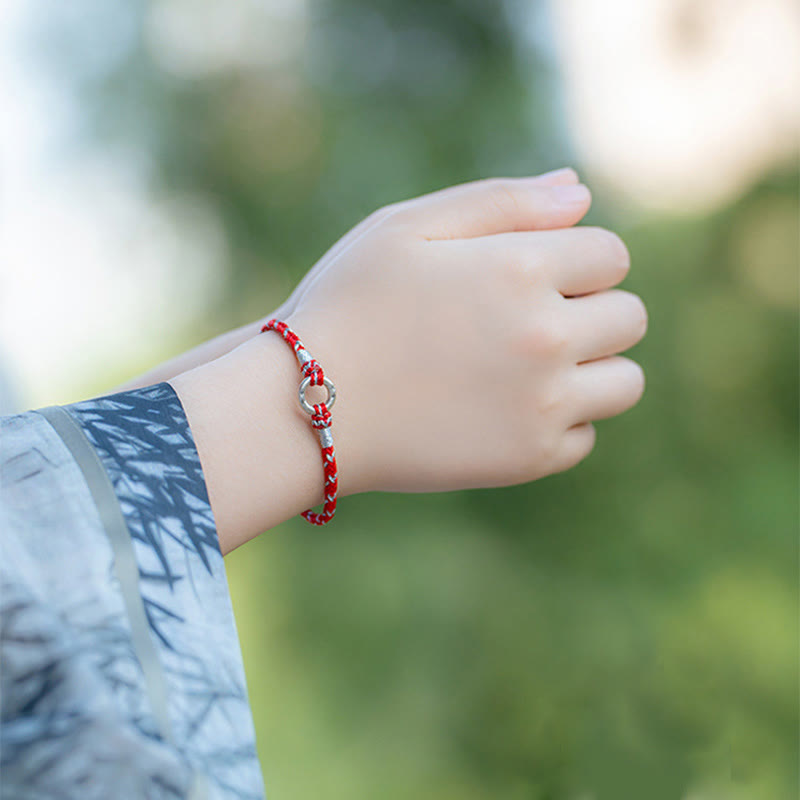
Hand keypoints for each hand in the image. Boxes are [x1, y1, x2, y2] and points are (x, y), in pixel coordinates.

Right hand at [283, 171, 646, 496]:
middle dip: (592, 310)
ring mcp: (543, 404)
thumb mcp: (406, 228)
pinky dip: (559, 421)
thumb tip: (581, 194)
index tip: (532, 275)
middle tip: (529, 321)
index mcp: (521, 267)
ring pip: (625, 380)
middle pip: (630, 317)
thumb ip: (502, 201)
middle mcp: (546, 337)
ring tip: (530, 367)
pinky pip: (585, 435)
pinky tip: (506, 410)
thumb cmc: (347, 307)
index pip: (610, 254)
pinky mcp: (529, 458)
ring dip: (593, 368)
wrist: (304, 408)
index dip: (576, 260)